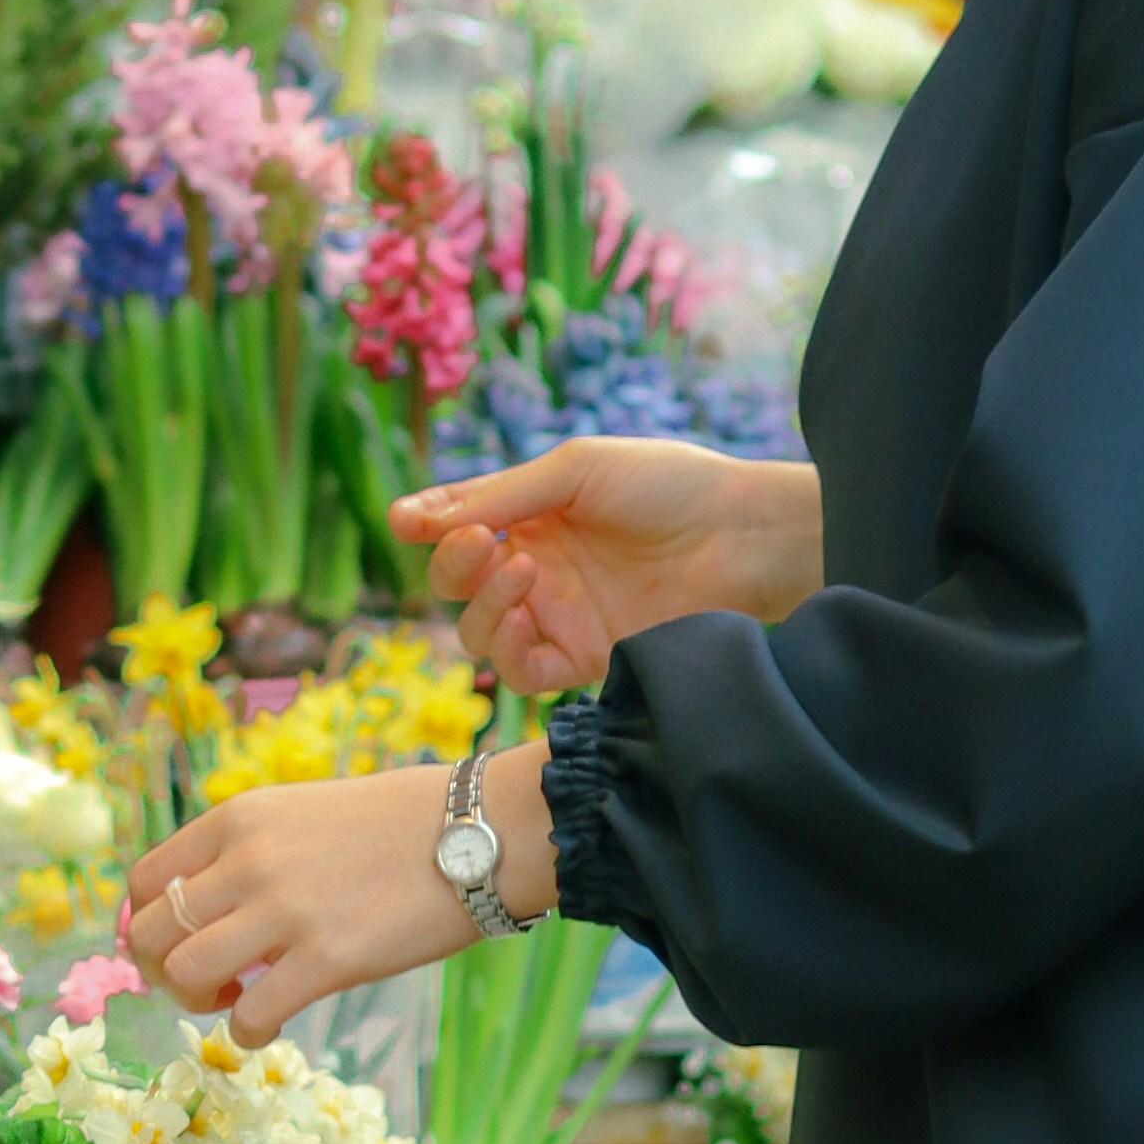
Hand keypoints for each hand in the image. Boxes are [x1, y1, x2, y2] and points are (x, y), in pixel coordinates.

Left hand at [123, 746, 558, 1046]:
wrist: (477, 831)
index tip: (177, 946)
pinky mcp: (327, 960)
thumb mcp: (302, 810)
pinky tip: (268, 1025)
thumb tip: (206, 903)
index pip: (144, 882)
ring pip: (186, 974)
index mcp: (237, 818)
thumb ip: (249, 849)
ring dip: (198, 1001)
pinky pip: (250, 1016)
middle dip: (163, 972)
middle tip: (204, 982)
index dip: (146, 927)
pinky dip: (246, 1032)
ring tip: (235, 1000)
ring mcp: (285, 910)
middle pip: (150, 933)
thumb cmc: (399, 823)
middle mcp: (248, 860)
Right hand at [392, 435, 816, 694]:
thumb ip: (496, 497)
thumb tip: (410, 519)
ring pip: (480, 631)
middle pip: (458, 584)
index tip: (405, 521)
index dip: (427, 525)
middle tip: (481, 541)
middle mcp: (539, 567)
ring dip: (482, 603)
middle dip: (453, 564)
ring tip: (522, 571)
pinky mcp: (585, 657)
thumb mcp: (573, 471)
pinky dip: (507, 649)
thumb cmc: (666, 485)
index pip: (459, 526)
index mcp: (533, 514)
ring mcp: (560, 615)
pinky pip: (520, 671)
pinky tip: (524, 616)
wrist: (738, 534)